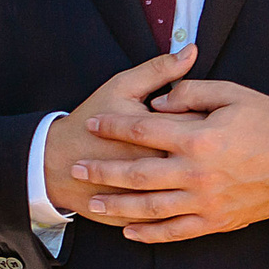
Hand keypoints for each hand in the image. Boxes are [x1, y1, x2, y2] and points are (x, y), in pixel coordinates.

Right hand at [41, 46, 197, 220]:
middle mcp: (157, 170)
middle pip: (202, 161)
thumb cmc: (89, 123)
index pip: (201, 126)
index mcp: (156, 137)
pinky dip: (185, 206)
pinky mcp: (144, 217)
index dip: (211, 119)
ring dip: (201, 181)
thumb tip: (190, 50)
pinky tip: (189, 193)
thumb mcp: (122, 88)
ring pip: (191, 193)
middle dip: (213, 151)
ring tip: (198, 165)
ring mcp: (150, 198)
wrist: (56, 164)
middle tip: (210, 141)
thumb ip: (159, 70)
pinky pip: (174, 217)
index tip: (212, 114)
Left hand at [72, 79, 268, 243]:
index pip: (143, 130)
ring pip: (151, 208)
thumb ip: (191, 93)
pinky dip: (151, 233)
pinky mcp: (218, 221)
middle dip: (103, 171)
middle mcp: (198, 174)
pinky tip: (130, 231)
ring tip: (93, 201)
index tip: (94, 123)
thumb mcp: (234, 94)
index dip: (115, 126)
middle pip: (137, 174)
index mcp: (200, 138)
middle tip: (76, 168)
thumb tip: (158, 104)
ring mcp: (207, 202)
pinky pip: (177, 231)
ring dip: (118, 205)